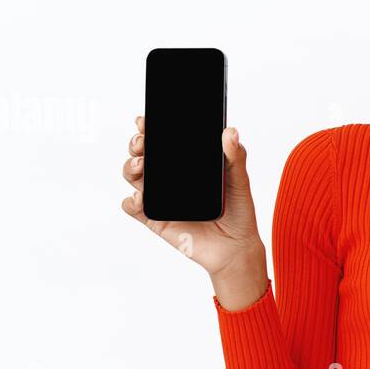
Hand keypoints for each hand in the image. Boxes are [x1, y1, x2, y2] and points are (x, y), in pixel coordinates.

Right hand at [120, 115, 265, 277]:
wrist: (235, 247)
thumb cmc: (238, 212)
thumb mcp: (239, 180)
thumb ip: (235, 156)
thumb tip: (230, 132)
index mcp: (186, 163)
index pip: (163, 140)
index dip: (150, 128)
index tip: (146, 120)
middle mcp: (169, 178)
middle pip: (142, 154)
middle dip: (136, 144)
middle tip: (142, 142)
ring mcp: (160, 198)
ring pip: (133, 176)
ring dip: (130, 167)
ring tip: (141, 165)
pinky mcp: (155, 219)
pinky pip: (133, 208)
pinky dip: (130, 201)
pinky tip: (140, 198)